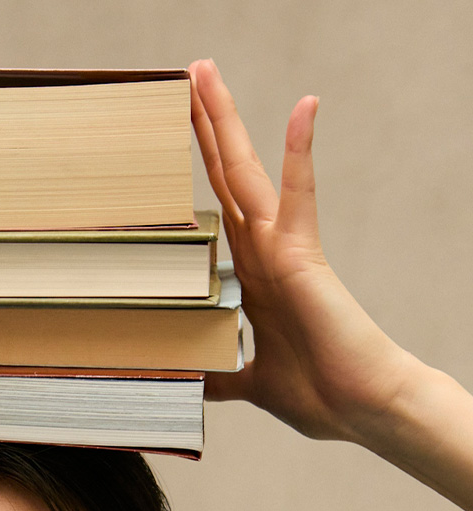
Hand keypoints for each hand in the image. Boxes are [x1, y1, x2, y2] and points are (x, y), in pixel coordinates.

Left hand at [190, 59, 415, 443]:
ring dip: (225, 121)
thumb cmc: (320, 395)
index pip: (217, 207)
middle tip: (186, 75)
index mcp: (250, 275)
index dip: (197, 167)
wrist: (364, 411)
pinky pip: (301, 195)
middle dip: (203, 126)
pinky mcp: (304, 256)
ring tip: (205, 72)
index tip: (174, 132)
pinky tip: (304, 107)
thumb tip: (190, 377)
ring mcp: (282, 249)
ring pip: (247, 172)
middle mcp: (263, 252)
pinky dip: (300, 153)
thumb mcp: (247, 381)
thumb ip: (219, 373)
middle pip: (226, 176)